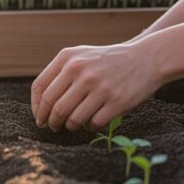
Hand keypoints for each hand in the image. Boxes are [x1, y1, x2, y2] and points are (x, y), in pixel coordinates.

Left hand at [31, 40, 164, 131]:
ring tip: (72, 126)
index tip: (39, 117)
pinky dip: (89, 128)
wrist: (147, 58)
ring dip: (69, 127)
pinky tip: (91, 124)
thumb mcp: (82, 55)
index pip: (40, 88)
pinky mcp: (116, 101)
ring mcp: (99, 86)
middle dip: (50, 121)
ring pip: (71, 119)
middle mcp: (81, 71)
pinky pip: (93, 124)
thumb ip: (60, 71)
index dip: (36, 107)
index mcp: (68, 58)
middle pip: (53, 106)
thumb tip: (39, 103)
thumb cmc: (109, 61)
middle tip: (52, 127)